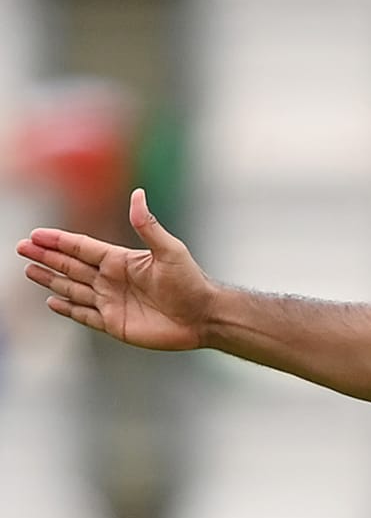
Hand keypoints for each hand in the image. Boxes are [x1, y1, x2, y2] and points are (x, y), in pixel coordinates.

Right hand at [16, 189, 215, 350]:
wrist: (203, 316)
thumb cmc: (191, 282)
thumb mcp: (170, 251)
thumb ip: (148, 225)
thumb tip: (137, 194)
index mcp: (121, 261)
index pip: (82, 248)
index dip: (58, 241)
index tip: (35, 234)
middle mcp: (112, 280)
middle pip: (70, 266)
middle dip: (46, 257)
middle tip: (21, 247)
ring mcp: (111, 302)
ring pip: (72, 288)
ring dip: (50, 279)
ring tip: (28, 270)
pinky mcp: (114, 323)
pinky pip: (84, 314)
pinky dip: (67, 308)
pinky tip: (52, 300)